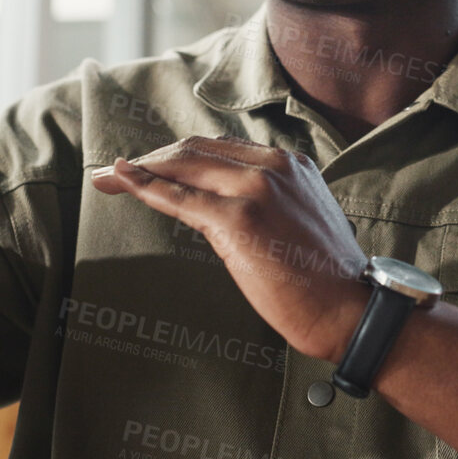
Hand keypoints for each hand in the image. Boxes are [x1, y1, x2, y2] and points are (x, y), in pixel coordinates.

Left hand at [90, 137, 372, 361]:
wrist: (351, 311)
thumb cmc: (326, 279)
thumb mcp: (300, 221)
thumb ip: (268, 204)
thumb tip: (220, 209)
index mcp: (290, 164)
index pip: (219, 147)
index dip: (179, 154)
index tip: (151, 165)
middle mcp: (272, 166)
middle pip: (195, 150)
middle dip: (151, 158)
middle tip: (115, 172)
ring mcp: (254, 189)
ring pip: (182, 166)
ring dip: (138, 170)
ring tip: (106, 179)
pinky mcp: (237, 219)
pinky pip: (178, 198)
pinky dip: (144, 187)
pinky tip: (120, 181)